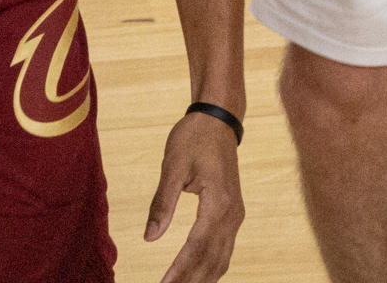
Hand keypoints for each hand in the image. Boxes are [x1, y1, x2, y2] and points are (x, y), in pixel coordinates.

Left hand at [143, 111, 243, 281]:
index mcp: (218, 202)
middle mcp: (232, 214)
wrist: (218, 120)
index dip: (180, 270)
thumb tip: (149, 238)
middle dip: (190, 281)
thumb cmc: (193, 138)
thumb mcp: (173, 166)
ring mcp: (236, 216)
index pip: (197, 247)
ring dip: (201, 279)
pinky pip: (224, 249)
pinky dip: (210, 267)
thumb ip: (162, 202)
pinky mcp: (233, 215)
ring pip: (221, 259)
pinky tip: (196, 277)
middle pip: (211, 260)